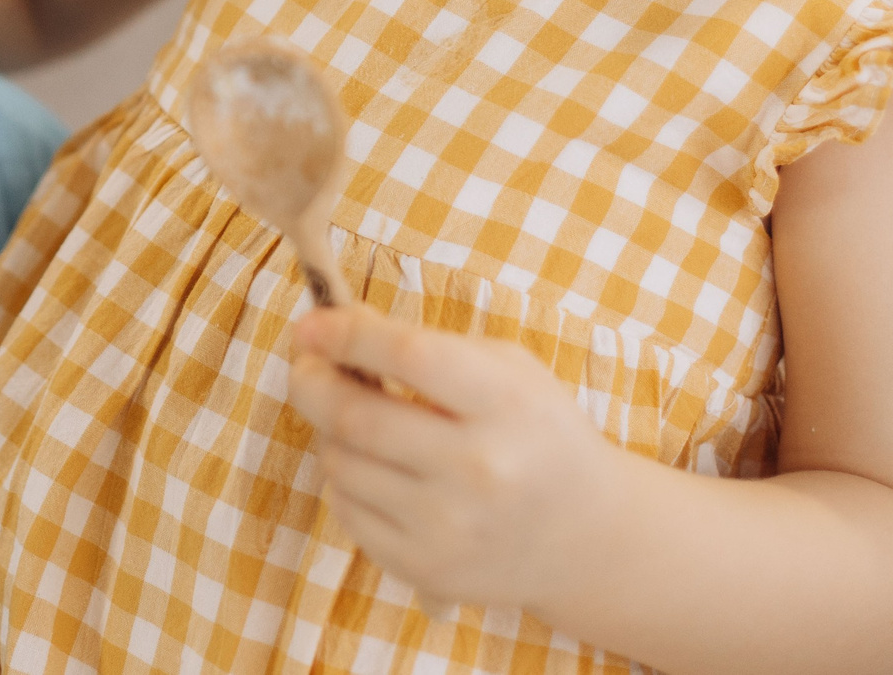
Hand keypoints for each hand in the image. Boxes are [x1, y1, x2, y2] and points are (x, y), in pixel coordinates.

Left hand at [287, 304, 623, 611]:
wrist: (587, 535)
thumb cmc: (537, 433)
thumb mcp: (507, 370)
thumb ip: (425, 345)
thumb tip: (332, 330)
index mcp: (505, 404)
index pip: (409, 356)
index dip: (346, 335)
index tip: (309, 324)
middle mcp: (478, 469)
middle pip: (357, 417)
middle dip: (312, 383)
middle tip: (305, 366)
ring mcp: (449, 526)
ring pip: (342, 464)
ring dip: (333, 434)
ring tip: (359, 422)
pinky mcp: (425, 568)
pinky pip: (347, 510)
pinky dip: (346, 481)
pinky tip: (378, 470)